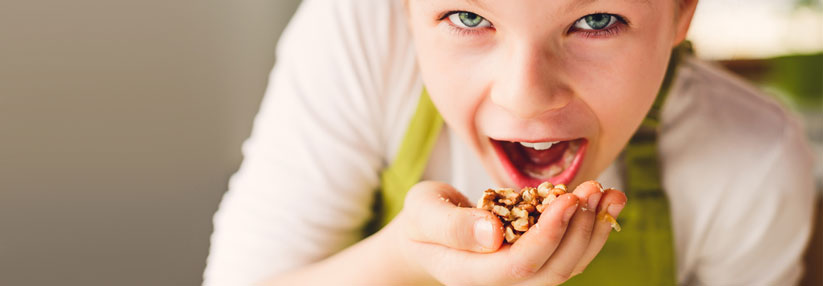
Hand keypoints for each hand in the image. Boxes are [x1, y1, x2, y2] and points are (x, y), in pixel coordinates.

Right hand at [383, 180, 626, 284]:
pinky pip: (569, 255)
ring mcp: (521, 276)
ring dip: (593, 231)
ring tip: (610, 193)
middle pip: (552, 271)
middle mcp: (500, 283)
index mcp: (470, 274)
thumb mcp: (423, 210)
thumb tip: (492, 232)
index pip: (519, 264)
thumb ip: (452, 224)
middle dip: (579, 230)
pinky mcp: (536, 262)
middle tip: (595, 189)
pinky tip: (604, 201)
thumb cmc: (422, 219)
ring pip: (568, 266)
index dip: (548, 235)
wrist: (427, 234)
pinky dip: (590, 229)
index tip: (567, 198)